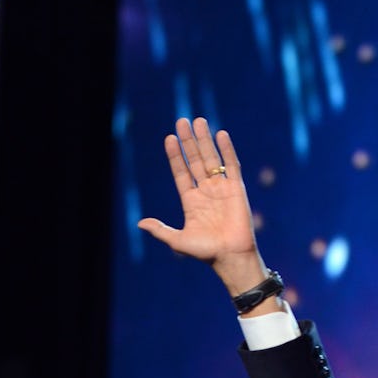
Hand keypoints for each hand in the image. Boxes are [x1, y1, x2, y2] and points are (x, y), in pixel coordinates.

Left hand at [138, 117, 269, 297]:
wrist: (230, 256)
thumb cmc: (205, 252)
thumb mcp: (177, 241)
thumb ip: (160, 230)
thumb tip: (139, 223)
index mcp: (191, 201)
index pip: (181, 172)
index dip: (175, 156)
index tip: (169, 139)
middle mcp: (205, 191)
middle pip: (195, 160)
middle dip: (189, 141)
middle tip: (182, 121)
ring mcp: (221, 188)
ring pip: (211, 158)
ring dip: (204, 140)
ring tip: (198, 121)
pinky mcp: (237, 188)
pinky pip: (232, 165)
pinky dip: (227, 150)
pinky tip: (220, 134)